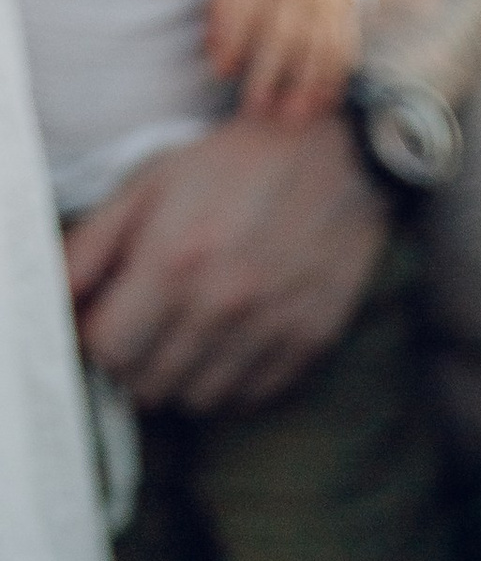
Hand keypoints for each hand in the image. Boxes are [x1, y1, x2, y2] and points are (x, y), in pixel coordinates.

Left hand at [67, 114, 388, 413]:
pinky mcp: (310, 342)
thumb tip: (62, 299)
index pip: (110, 350)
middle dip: (136, 362)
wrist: (337, 160)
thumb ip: (93, 245)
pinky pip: (253, 396)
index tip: (111, 319)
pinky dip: (232, 382)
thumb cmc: (236, 166)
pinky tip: (230, 343)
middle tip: (147, 330)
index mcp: (173, 261)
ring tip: (188, 339)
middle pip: (150, 384)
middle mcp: (222, 305)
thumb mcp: (149, 184)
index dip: (100, 338)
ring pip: (200, 400)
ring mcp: (270, 329)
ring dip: (183, 377)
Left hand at [205, 0, 360, 126]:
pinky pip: (342, 50)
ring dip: (306, 86)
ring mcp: (324, 2)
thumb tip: (220, 66)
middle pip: (283, 34)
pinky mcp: (344, 15)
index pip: (244, 10)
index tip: (222, 72)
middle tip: (256, 108)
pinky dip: (333, 80)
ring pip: (318, 48)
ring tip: (293, 117)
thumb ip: (221, 18)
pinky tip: (321, 104)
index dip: (232, 42)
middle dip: (269, 74)